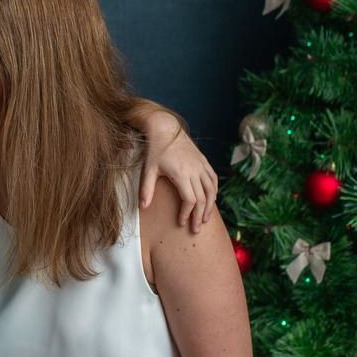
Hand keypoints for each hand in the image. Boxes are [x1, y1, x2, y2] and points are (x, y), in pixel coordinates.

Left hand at [138, 109, 217, 232]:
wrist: (164, 127)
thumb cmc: (154, 149)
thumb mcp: (148, 169)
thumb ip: (146, 189)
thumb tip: (142, 208)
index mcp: (181, 174)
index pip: (190, 200)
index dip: (187, 214)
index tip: (181, 223)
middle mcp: (194, 170)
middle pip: (203, 198)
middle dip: (199, 216)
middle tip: (196, 229)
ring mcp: (201, 164)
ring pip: (211, 190)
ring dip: (210, 206)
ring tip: (205, 218)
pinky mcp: (203, 160)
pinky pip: (213, 178)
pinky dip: (214, 190)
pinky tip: (211, 199)